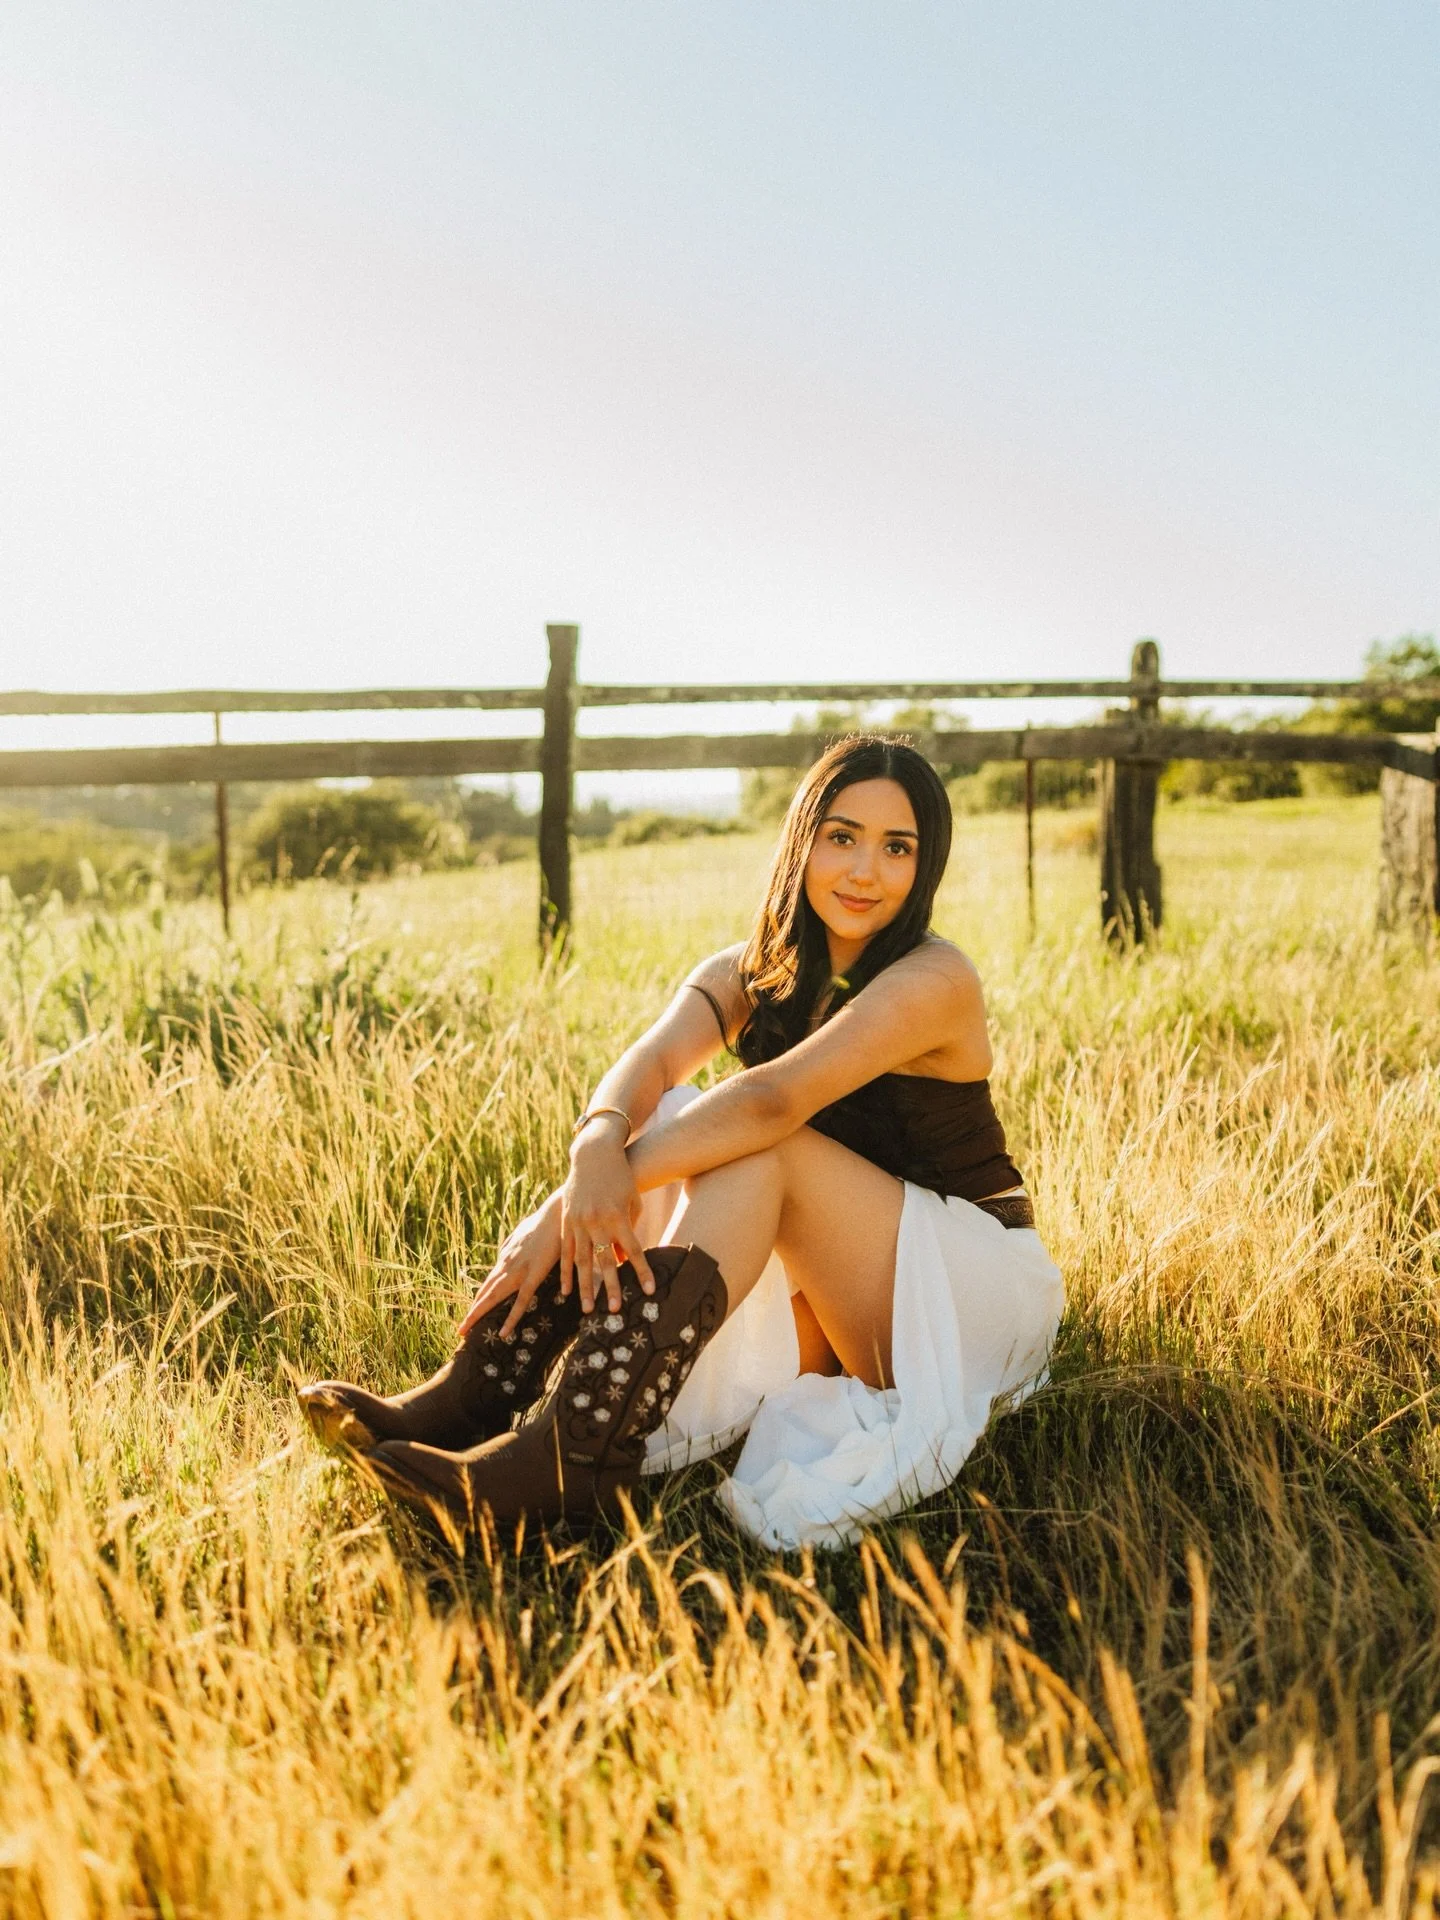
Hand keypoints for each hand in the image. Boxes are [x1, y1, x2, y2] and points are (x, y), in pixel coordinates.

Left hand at [458, 1190, 564, 1340]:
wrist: (557, 1214)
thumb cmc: (544, 1222)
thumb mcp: (521, 1232)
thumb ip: (510, 1244)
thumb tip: (502, 1253)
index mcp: (506, 1256)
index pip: (488, 1281)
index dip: (479, 1297)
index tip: (472, 1309)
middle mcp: (507, 1264)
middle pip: (485, 1292)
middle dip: (472, 1311)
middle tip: (460, 1328)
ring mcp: (518, 1270)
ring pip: (494, 1297)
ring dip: (478, 1314)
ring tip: (465, 1330)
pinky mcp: (534, 1275)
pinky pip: (521, 1301)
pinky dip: (511, 1318)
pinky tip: (503, 1332)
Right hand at [561, 1130, 654, 1314]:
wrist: (594, 1154)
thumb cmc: (620, 1177)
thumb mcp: (631, 1201)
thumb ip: (628, 1230)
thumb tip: (622, 1261)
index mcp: (618, 1216)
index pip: (633, 1250)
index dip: (642, 1271)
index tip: (649, 1291)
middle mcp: (597, 1221)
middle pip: (605, 1262)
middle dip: (611, 1288)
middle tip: (614, 1312)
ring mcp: (578, 1222)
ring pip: (582, 1261)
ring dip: (585, 1287)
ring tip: (587, 1310)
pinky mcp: (566, 1220)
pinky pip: (565, 1252)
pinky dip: (566, 1272)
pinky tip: (566, 1291)